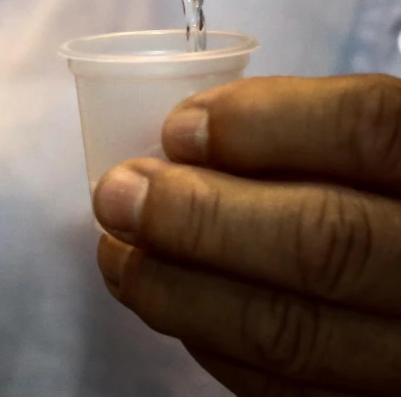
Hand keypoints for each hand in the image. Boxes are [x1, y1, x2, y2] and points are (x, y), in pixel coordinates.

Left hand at [92, 75, 400, 394]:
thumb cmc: (388, 199)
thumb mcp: (387, 149)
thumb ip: (317, 135)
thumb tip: (185, 137)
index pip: (370, 129)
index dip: (263, 122)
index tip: (180, 127)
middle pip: (326, 242)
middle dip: (199, 217)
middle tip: (118, 195)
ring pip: (298, 334)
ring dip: (183, 293)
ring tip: (120, 254)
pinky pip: (293, 393)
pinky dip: (217, 348)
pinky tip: (174, 306)